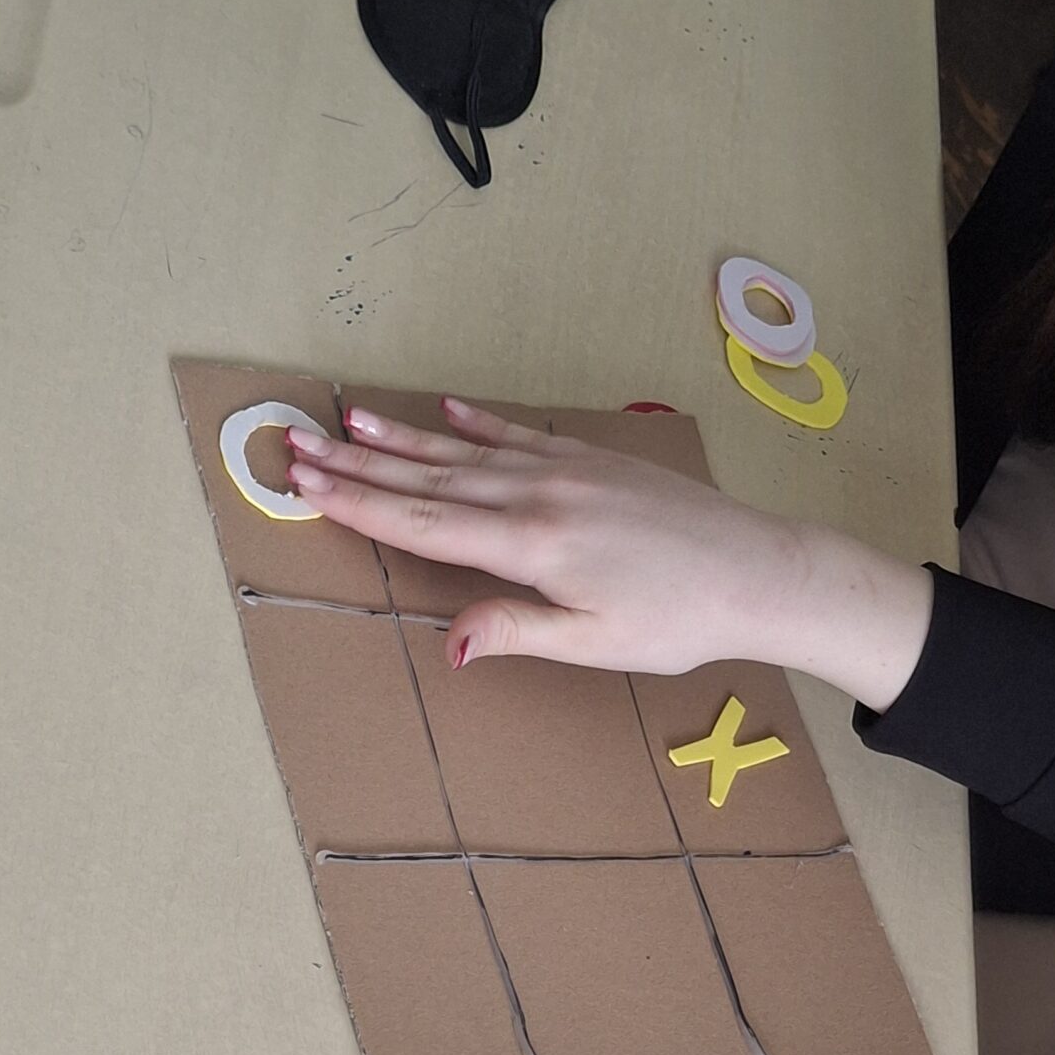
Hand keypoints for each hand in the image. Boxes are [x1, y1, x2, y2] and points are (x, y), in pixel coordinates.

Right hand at [286, 398, 933, 710]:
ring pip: (465, 451)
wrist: (757, 571)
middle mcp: (538, 495)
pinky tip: (447, 410)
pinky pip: (520, 434)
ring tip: (350, 418)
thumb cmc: (678, 620)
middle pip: (430, 479)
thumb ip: (516, 631)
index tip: (305, 486)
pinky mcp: (592, 461)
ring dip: (404, 437)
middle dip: (359, 464)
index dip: (359, 506)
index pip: (424, 524)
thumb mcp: (593, 643)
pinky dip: (479, 422)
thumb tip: (448, 644)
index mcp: (530, 546)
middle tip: (298, 444)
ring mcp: (565, 470)